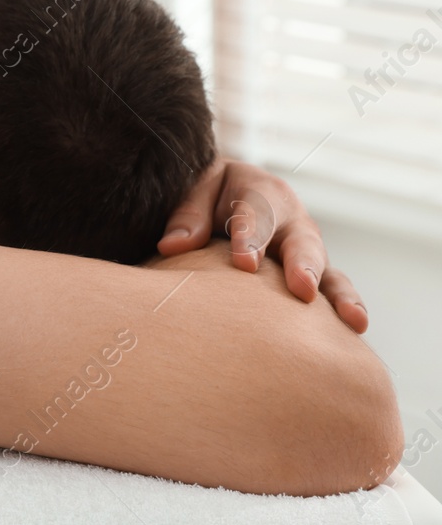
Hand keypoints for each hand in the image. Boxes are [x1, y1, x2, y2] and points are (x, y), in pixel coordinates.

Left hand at [158, 159, 367, 332]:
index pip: (256, 214)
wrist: (227, 192)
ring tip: (352, 321)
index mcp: (262, 192)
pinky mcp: (313, 276)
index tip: (244, 263)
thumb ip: (187, 216)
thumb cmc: (209, 192)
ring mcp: (307, 250)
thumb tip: (171, 246)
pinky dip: (344, 309)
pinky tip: (353, 335)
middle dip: (303, 265)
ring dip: (339, 295)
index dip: (251, 237)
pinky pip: (334, 291)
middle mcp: (293, 221)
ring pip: (328, 271)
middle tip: (303, 288)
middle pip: (301, 242)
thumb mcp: (196, 189)